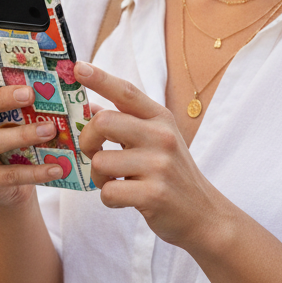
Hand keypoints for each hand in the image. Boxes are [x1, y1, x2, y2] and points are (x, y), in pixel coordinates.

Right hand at [0, 43, 64, 207]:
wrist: (8, 188)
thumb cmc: (14, 140)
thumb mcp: (13, 117)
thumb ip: (21, 98)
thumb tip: (59, 72)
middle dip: (0, 98)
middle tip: (28, 93)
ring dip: (23, 135)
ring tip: (50, 130)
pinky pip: (9, 174)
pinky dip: (35, 171)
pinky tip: (57, 167)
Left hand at [75, 61, 221, 248]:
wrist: (204, 214)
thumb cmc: (172, 175)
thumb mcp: (157, 140)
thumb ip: (127, 122)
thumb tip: (91, 107)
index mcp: (160, 119)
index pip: (126, 92)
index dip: (100, 78)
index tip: (77, 67)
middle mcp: (161, 137)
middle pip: (103, 122)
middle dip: (88, 140)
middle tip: (94, 152)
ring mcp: (159, 166)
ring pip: (100, 162)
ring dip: (99, 176)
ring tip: (116, 181)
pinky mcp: (154, 195)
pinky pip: (108, 192)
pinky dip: (108, 198)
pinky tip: (124, 198)